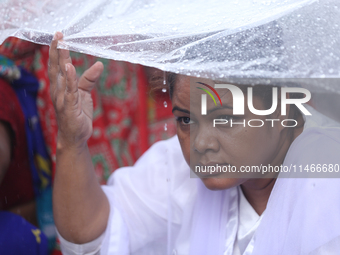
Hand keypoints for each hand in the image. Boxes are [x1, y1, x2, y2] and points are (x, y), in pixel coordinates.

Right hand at [48, 32, 103, 148]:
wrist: (76, 136)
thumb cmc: (78, 114)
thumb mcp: (84, 94)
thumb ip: (89, 79)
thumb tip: (99, 64)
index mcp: (61, 87)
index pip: (58, 65)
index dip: (58, 51)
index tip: (60, 36)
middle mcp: (58, 91)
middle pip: (56, 67)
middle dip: (56, 50)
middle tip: (58, 34)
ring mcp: (62, 99)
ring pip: (61, 76)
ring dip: (61, 60)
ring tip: (62, 45)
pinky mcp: (69, 108)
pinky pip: (70, 91)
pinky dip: (69, 79)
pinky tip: (69, 67)